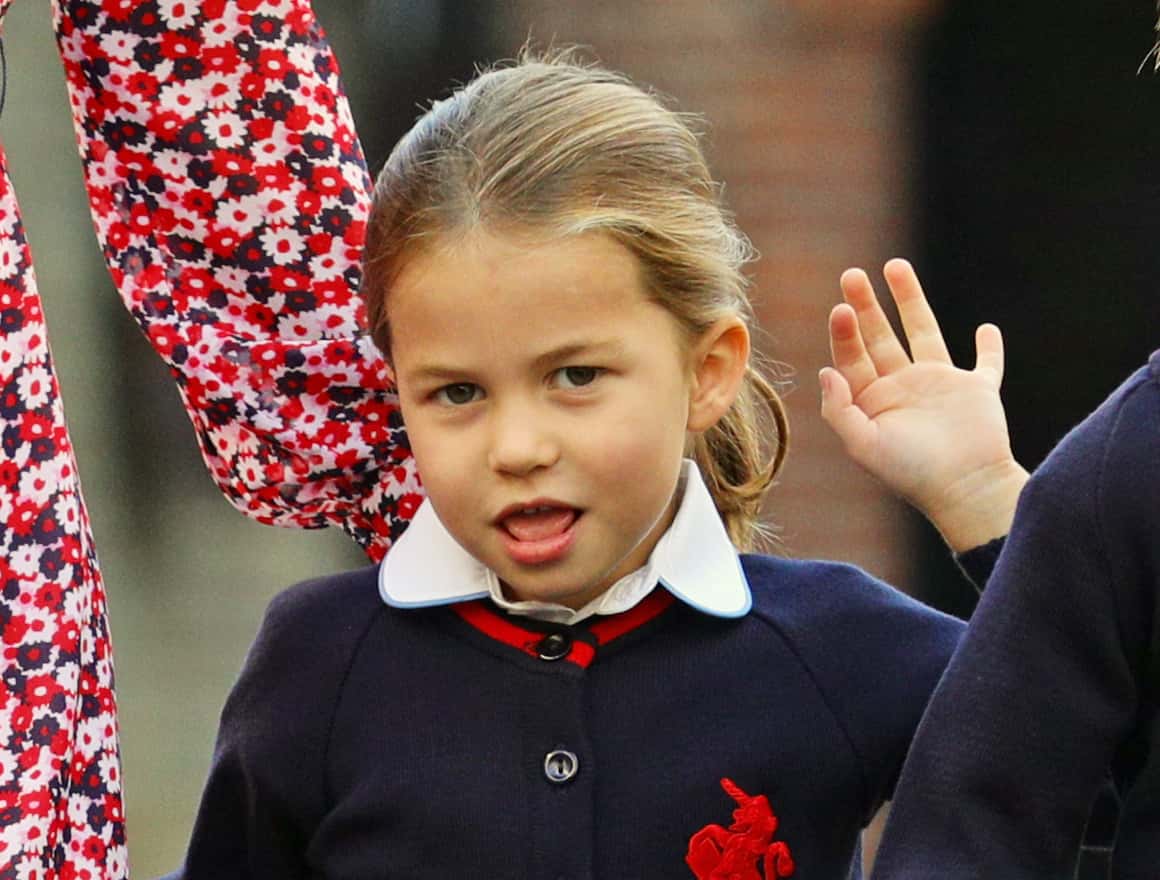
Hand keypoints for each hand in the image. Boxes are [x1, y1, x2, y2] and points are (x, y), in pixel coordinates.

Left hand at [820, 258, 1027, 551]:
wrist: (963, 489)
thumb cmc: (910, 473)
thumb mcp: (864, 445)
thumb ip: (839, 409)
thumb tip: (825, 370)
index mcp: (873, 401)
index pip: (852, 357)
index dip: (844, 332)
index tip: (841, 308)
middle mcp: (903, 389)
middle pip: (879, 336)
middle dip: (866, 306)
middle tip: (852, 275)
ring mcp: (941, 387)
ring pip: (924, 333)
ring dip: (911, 301)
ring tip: (896, 266)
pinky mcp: (978, 392)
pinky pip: (986, 364)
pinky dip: (989, 347)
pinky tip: (986, 328)